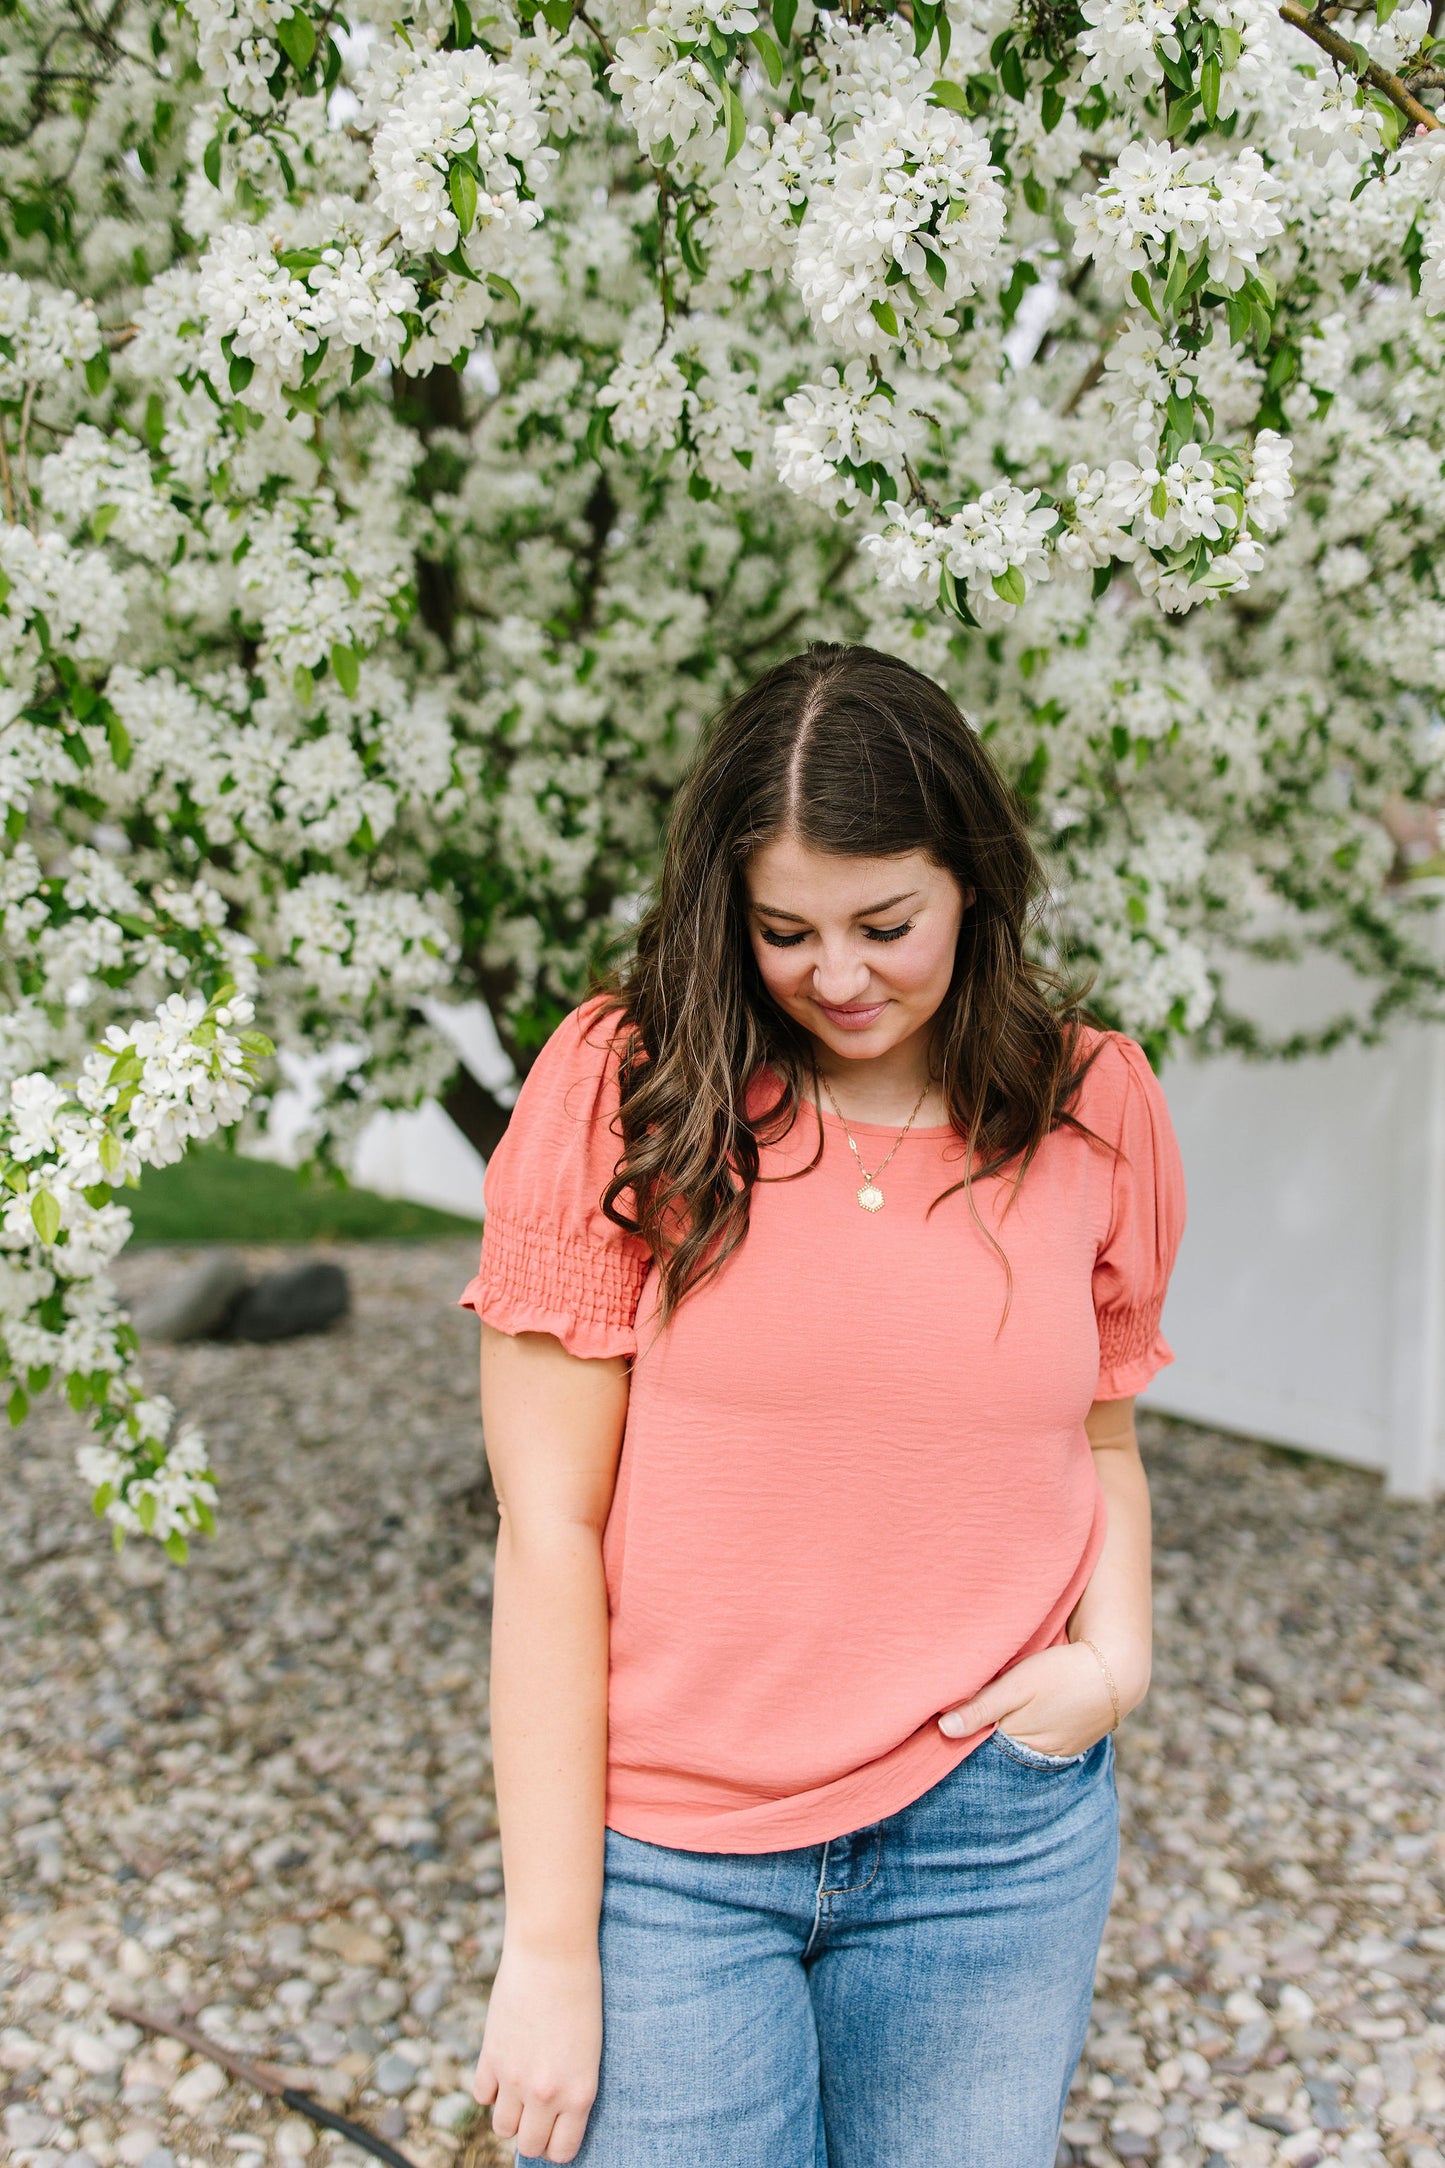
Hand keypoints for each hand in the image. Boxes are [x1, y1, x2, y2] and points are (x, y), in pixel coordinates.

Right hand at [473, 1942, 601, 2163]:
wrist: (553, 1951)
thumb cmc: (583, 1991)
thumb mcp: (590, 2049)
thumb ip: (571, 2085)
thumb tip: (553, 2114)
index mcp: (580, 2093)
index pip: (562, 2152)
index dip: (558, 2144)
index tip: (557, 2130)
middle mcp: (546, 2094)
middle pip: (529, 2145)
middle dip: (533, 2133)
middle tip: (538, 2110)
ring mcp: (514, 2078)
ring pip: (502, 2127)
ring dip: (510, 2112)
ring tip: (521, 2088)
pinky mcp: (490, 2056)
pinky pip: (482, 2095)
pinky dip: (490, 2087)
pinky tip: (504, 2065)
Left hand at [937, 1640, 1139, 1757]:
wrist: (1118, 1669)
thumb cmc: (1063, 1672)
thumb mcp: (1018, 1685)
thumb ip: (981, 1707)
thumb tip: (943, 1730)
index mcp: (1019, 1745)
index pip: (977, 1751)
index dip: (959, 1738)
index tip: (934, 1729)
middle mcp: (1036, 1757)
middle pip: (996, 1753)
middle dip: (977, 1741)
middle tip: (952, 1723)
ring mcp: (1055, 1752)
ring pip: (1016, 1748)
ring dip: (1001, 1736)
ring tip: (985, 1718)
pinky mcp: (1067, 1742)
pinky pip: (1036, 1743)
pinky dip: (1023, 1733)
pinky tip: (1016, 1719)